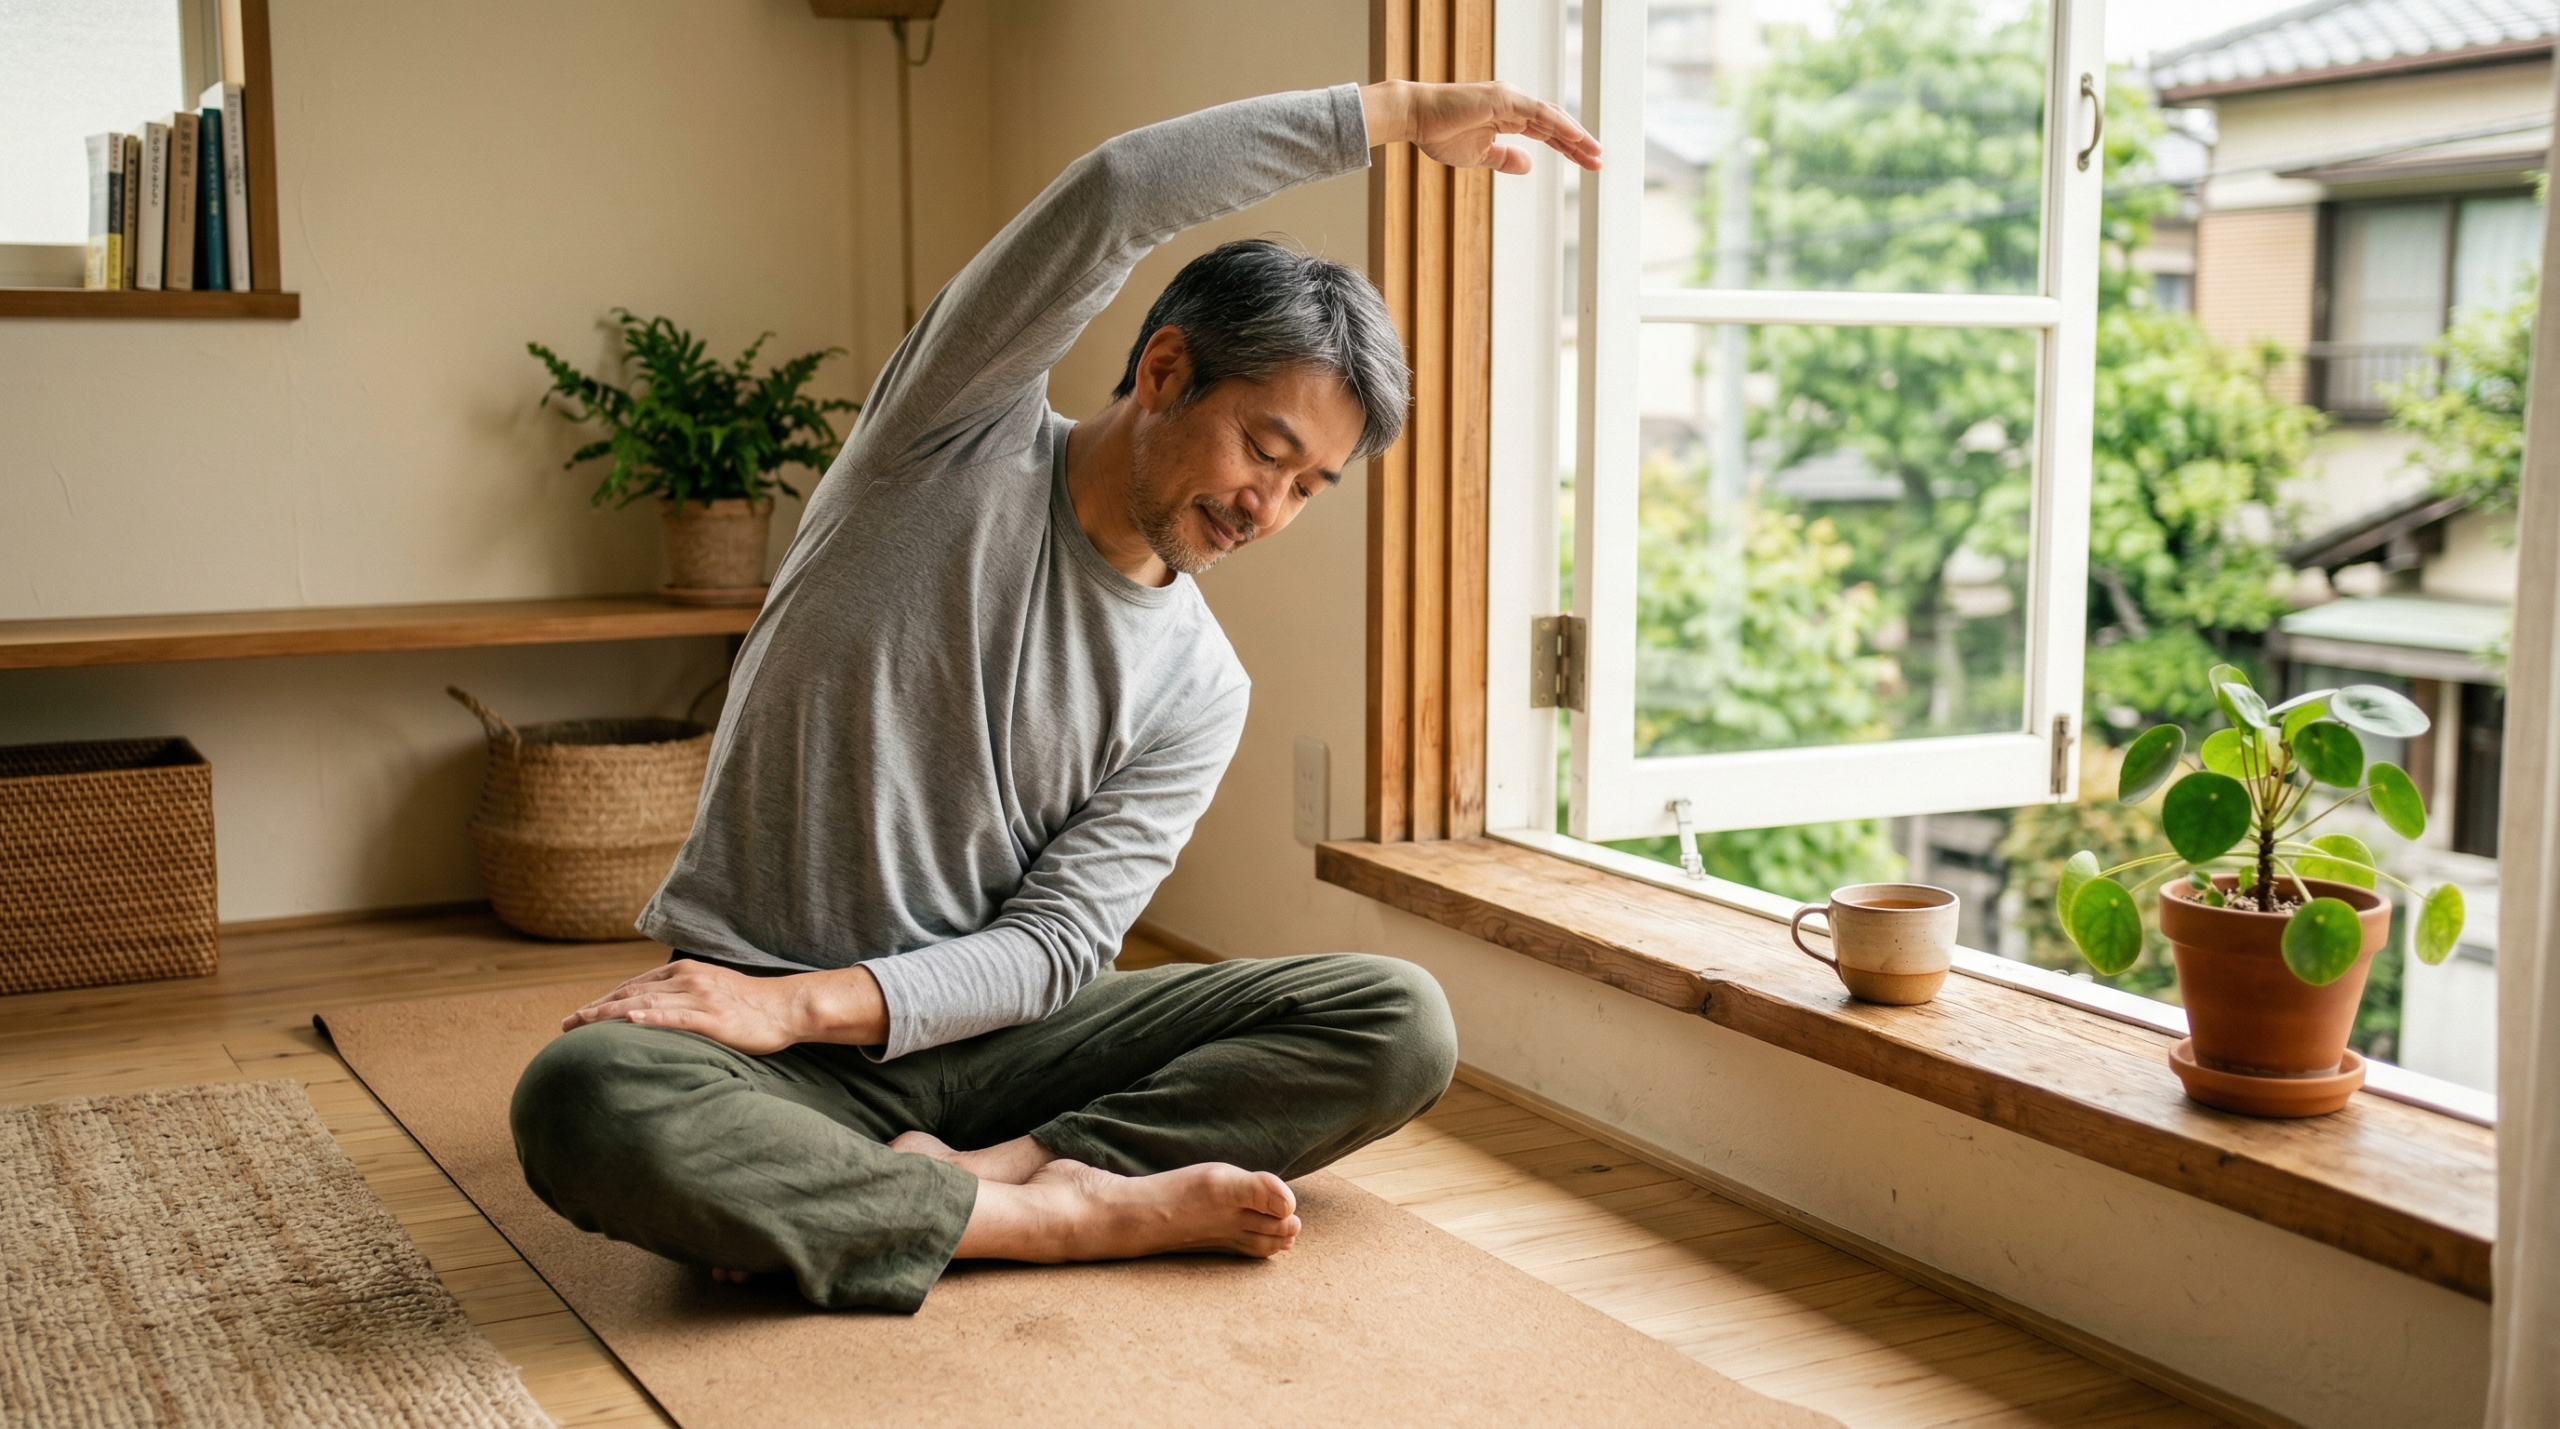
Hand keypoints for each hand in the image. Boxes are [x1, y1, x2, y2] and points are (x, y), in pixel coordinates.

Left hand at [562, 959, 888, 1053]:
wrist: (787, 1007)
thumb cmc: (750, 1005)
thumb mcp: (711, 992)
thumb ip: (682, 998)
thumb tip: (654, 1013)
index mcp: (684, 973)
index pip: (633, 986)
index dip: (602, 1001)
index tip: (578, 1017)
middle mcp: (686, 980)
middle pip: (630, 993)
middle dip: (594, 1010)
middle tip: (565, 1026)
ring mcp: (698, 997)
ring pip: (644, 1003)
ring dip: (608, 1014)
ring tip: (581, 1025)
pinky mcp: (712, 1017)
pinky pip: (675, 1016)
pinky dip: (649, 1017)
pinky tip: (628, 1021)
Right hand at [1359, 80, 1601, 174]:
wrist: (1416, 118)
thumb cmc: (1441, 134)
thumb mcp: (1480, 155)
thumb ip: (1505, 159)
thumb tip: (1530, 165)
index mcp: (1509, 117)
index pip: (1547, 132)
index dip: (1567, 147)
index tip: (1586, 162)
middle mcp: (1514, 105)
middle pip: (1555, 124)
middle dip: (1578, 143)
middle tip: (1599, 160)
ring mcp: (1511, 99)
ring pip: (1552, 117)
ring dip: (1576, 136)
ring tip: (1595, 153)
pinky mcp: (1504, 98)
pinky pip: (1538, 113)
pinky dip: (1559, 125)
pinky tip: (1576, 137)